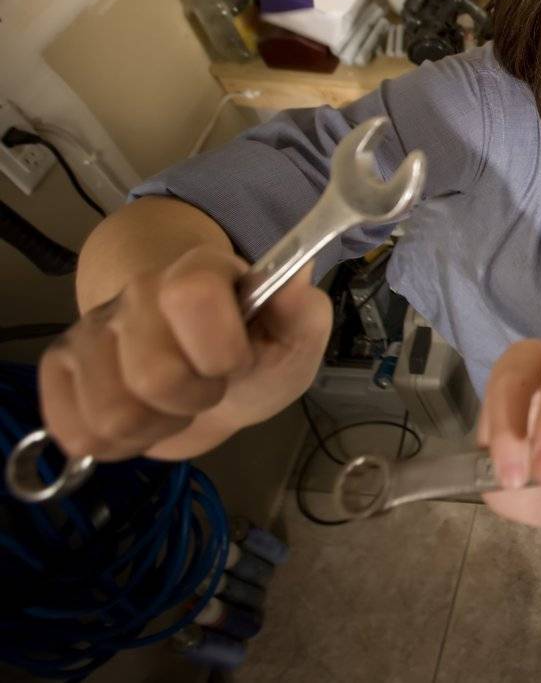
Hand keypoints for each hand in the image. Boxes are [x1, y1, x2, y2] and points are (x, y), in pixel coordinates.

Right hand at [37, 247, 331, 461]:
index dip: (221, 347)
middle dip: (193, 399)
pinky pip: (75, 433)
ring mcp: (90, 330)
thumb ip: (305, 314)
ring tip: (174, 405)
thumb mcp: (297, 341)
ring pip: (111, 415)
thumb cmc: (258, 358)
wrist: (217, 383)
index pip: (191, 294)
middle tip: (209, 388)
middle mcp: (137, 293)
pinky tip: (141, 418)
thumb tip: (296, 283)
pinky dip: (116, 444)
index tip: (237, 361)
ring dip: (155, 426)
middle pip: (152, 375)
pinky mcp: (58, 369)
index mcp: (199, 273)